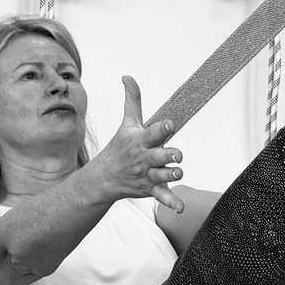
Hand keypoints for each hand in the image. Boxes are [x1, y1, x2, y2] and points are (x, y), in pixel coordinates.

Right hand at [88, 78, 183, 208]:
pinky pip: (162, 196)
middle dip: (169, 155)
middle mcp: (145, 157)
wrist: (104, 177)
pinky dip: (171, 202)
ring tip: (178, 173)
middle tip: (177, 155)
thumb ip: (133, 100)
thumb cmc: (120, 147)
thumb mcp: (127, 123)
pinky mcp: (150, 188)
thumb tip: (128, 76)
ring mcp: (147, 174)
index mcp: (141, 140)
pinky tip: (180, 207)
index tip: (171, 124)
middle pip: (159, 156)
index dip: (163, 128)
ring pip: (162, 175)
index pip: (153, 132)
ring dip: (171, 175)